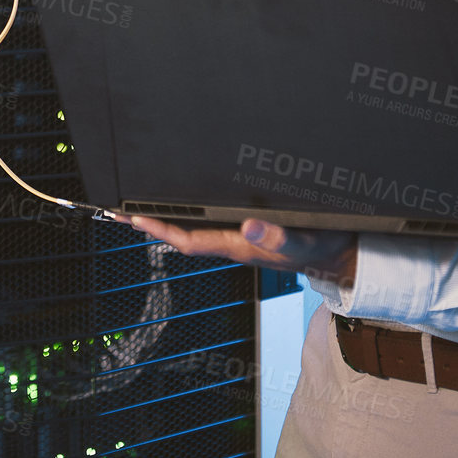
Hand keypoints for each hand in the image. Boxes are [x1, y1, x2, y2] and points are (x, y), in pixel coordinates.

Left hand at [123, 214, 357, 284]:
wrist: (340, 253)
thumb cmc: (321, 247)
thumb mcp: (304, 241)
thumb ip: (278, 237)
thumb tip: (249, 226)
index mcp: (239, 244)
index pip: (188, 238)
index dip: (159, 228)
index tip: (132, 216)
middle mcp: (232, 241)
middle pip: (182, 233)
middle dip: (150, 222)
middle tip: (117, 209)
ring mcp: (237, 237)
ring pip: (193, 227)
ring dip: (165, 218)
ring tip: (137, 206)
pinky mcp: (246, 230)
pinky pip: (208, 222)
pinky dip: (188, 213)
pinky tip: (180, 205)